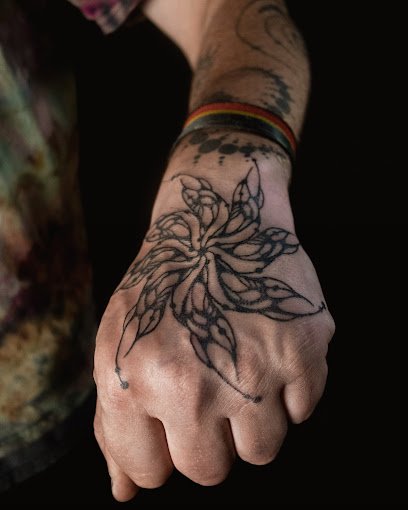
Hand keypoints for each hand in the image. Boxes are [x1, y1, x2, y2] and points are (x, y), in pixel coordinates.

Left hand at [93, 141, 334, 500]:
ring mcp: (253, 368)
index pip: (150, 473)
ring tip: (242, 370)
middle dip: (208, 440)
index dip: (162, 451)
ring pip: (262, 450)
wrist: (216, 222)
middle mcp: (192, 382)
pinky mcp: (304, 351)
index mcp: (135, 381)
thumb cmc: (161, 286)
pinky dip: (289, 388)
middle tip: (210, 391)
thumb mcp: (117, 345)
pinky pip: (303, 411)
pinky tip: (270, 349)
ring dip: (252, 418)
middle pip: (209, 470)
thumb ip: (114, 425)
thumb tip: (124, 492)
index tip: (171, 424)